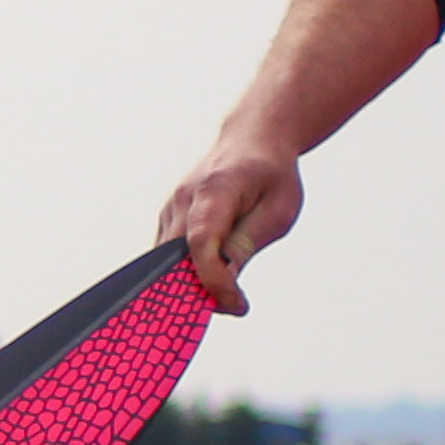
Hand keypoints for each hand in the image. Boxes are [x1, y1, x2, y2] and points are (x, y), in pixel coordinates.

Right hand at [156, 128, 302, 319]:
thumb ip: (248, 242)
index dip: (213, 279)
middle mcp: (184, 199)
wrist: (254, 139)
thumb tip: (227, 280)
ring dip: (191, 284)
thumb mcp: (278, 210)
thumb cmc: (271, 174)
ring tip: (228, 294)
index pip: (201, 243)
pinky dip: (186, 272)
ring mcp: (171, 207)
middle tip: (233, 306)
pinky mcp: (169, 217)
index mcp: (215, 190)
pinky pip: (168, 254)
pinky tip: (213, 278)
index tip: (235, 304)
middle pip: (174, 257)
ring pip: (166, 261)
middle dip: (197, 291)